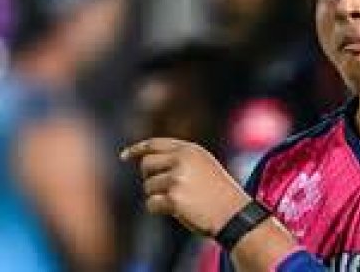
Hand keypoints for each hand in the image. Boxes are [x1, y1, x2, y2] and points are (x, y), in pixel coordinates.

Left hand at [121, 138, 247, 236]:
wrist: (235, 214)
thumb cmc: (219, 194)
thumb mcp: (204, 166)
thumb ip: (180, 160)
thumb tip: (146, 164)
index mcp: (191, 149)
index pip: (156, 144)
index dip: (138, 149)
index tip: (124, 156)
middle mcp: (183, 159)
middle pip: (146, 165)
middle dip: (149, 178)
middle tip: (163, 189)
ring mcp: (178, 178)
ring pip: (148, 187)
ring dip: (159, 197)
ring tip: (182, 201)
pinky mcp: (174, 198)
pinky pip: (152, 204)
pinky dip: (160, 210)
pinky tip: (179, 211)